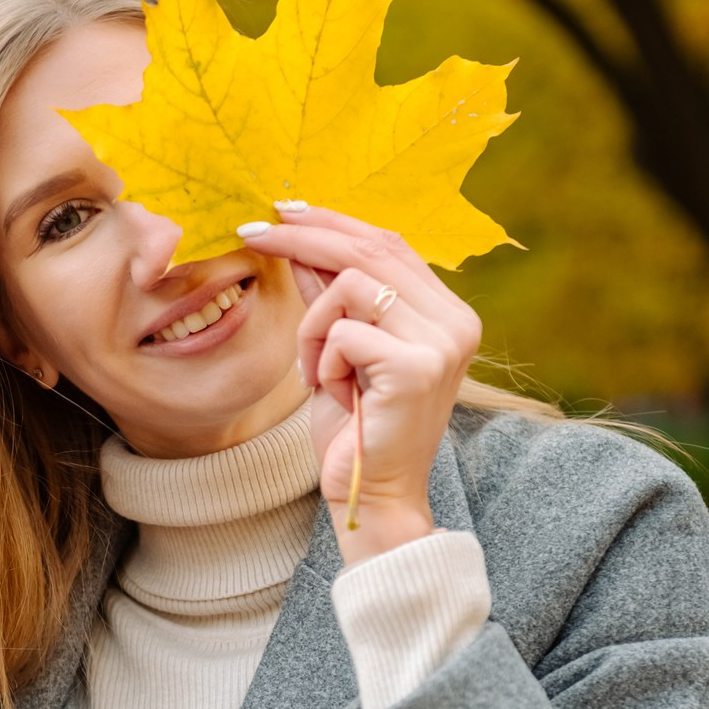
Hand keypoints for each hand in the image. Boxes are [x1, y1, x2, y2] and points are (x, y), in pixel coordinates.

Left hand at [242, 206, 481, 564]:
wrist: (374, 498)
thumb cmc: (356, 432)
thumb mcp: (337, 353)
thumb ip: (330, 300)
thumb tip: (300, 244)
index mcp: (446, 314)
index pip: (388, 244)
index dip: (334, 221)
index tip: (283, 210)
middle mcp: (455, 322)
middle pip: (370, 249)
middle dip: (303, 236)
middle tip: (253, 232)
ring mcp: (442, 342)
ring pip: (349, 286)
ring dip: (312, 328)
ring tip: (318, 373)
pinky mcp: (418, 366)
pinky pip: (343, 332)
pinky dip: (321, 361)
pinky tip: (334, 395)